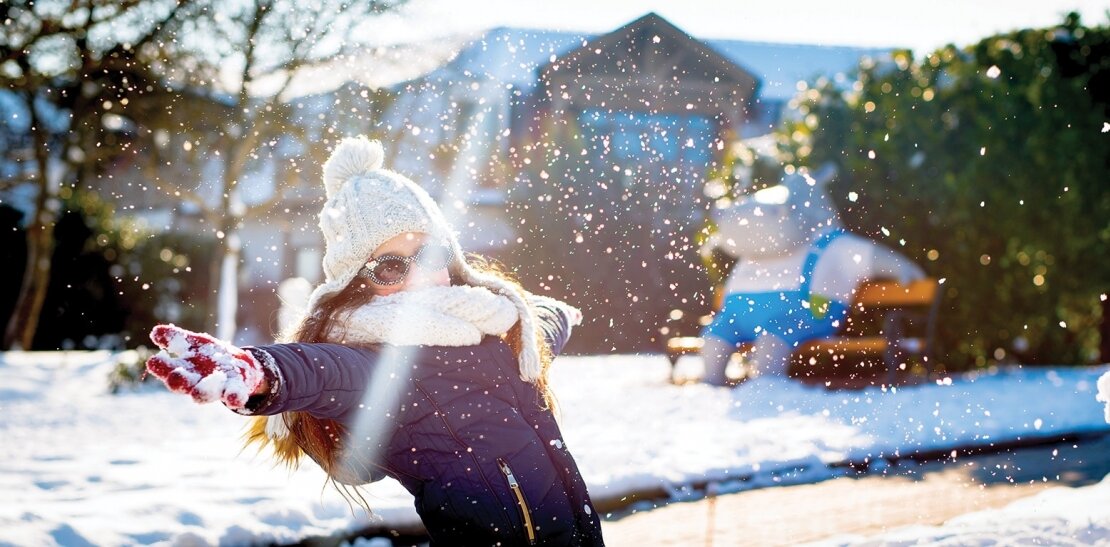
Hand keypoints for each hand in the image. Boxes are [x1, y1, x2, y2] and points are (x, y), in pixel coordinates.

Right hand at [145, 324, 263, 408]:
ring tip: (197, 393)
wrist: (239, 365)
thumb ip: (176, 338)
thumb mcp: (193, 343)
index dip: (160, 366)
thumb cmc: (209, 356)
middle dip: (179, 381)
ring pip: (206, 394)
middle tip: (175, 376)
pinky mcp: (235, 391)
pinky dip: (234, 398)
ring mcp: (215, 389)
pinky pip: (234, 396)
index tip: (153, 361)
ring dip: (203, 393)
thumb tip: (155, 331)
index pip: (167, 369)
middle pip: (183, 385)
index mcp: (183, 370)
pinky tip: (233, 399)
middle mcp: (196, 383)